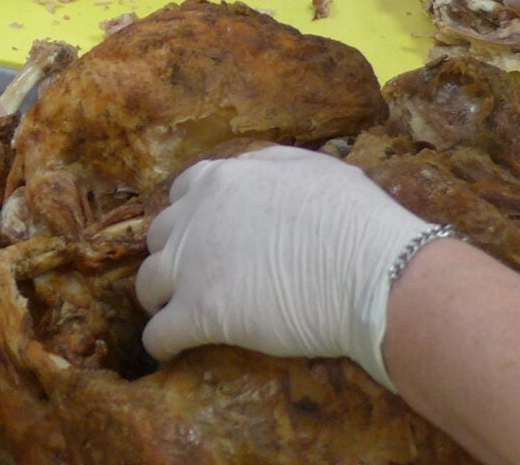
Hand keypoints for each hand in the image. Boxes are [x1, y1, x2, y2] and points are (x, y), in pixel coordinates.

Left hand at [135, 146, 433, 387]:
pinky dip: (160, 343)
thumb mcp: (310, 168)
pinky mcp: (198, 313)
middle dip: (172, 255)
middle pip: (161, 236)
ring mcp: (191, 265)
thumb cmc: (357, 220)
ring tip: (171, 315)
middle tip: (190, 276)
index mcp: (223, 179)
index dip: (192, 217)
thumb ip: (272, 168)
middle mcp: (196, 216)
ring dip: (158, 298)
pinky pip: (159, 333)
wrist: (371, 270)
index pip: (185, 193)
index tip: (203, 235)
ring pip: (148, 283)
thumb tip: (260, 171)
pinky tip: (170, 352)